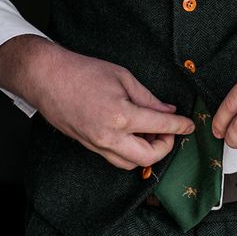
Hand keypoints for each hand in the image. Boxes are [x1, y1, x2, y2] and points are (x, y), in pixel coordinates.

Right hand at [0, 36, 195, 170]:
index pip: (160, 127)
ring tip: (151, 132)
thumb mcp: (123, 77)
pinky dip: (129, 151)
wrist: (47, 78)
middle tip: (170, 132)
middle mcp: (109, 136)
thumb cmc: (82, 72)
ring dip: (146, 152)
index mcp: (121, 116)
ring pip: (130, 163)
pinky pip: (114, 158)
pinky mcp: (88, 146)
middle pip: (148, 157)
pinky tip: (134, 134)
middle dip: (165, 147)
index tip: (189, 126)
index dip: (179, 126)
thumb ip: (148, 98)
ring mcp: (96, 144)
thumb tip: (167, 110)